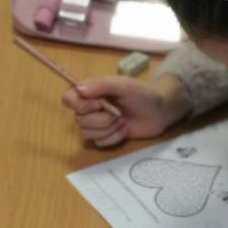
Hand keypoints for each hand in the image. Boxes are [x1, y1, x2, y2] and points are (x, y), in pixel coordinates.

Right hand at [62, 73, 189, 146]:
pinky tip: (125, 130)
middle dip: (102, 119)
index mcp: (90, 91)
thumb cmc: (142, 94)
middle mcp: (89, 108)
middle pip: (79, 119)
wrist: (159, 113)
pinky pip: (99, 143)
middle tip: (119, 113)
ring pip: (87, 133)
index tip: (98, 104)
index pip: (68, 99)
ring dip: (108, 129)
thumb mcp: (123, 84)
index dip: (80, 105)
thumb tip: (79, 90)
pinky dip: (113, 138)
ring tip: (123, 121)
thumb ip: (101, 84)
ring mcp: (97, 123)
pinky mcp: (105, 137)